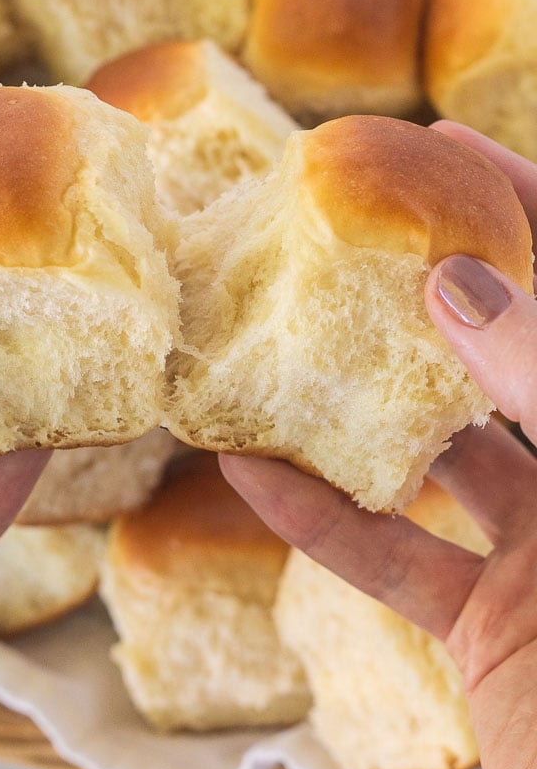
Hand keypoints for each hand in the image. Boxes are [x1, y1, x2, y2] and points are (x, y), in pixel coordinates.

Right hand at [221, 122, 536, 768]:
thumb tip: (460, 283)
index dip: (528, 203)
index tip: (444, 141)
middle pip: (507, 354)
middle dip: (426, 289)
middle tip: (343, 227)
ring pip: (440, 456)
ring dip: (358, 410)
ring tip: (281, 344)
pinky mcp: (492, 627)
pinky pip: (400, 560)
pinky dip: (330, 524)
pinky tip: (260, 481)